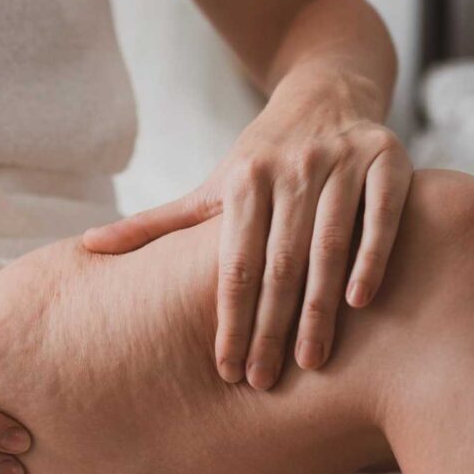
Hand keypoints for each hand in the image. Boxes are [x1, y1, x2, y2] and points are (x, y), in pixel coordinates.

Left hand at [83, 76, 411, 388]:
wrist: (328, 91)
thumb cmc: (263, 159)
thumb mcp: (212, 187)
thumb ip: (156, 223)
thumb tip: (85, 248)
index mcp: (244, 180)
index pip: (233, 264)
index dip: (229, 320)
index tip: (226, 371)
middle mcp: (291, 168)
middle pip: (279, 262)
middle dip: (271, 328)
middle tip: (265, 383)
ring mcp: (341, 160)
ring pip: (330, 242)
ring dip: (321, 305)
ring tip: (313, 361)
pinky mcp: (388, 156)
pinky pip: (383, 213)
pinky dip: (373, 256)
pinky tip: (361, 303)